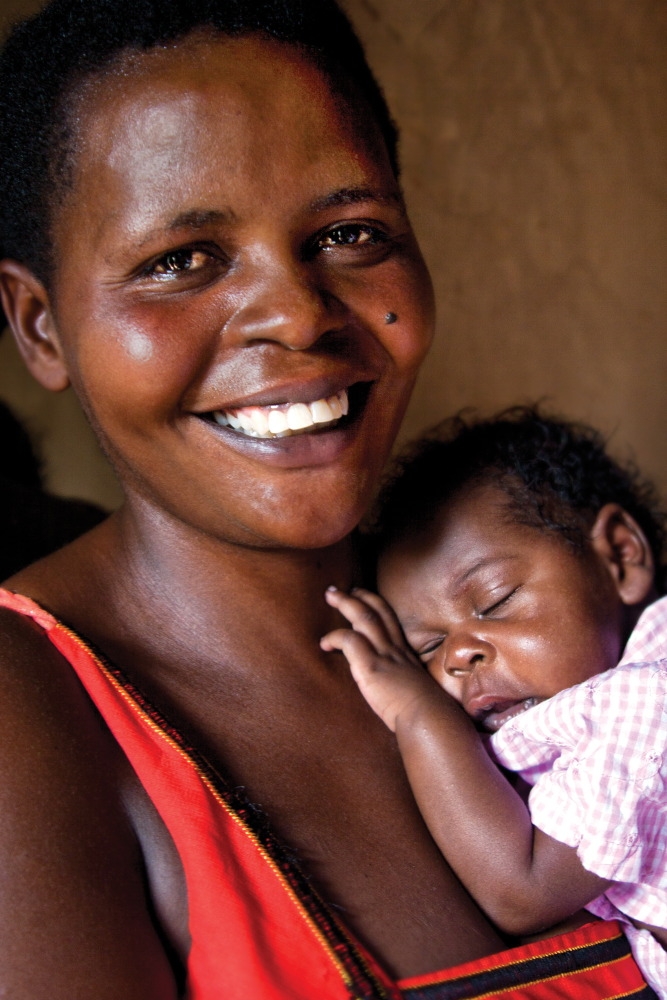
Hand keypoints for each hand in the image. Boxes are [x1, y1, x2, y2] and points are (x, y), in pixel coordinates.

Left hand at [321, 587, 438, 731]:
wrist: (428, 719)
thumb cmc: (424, 713)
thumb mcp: (416, 691)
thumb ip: (404, 684)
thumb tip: (394, 691)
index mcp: (405, 654)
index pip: (391, 619)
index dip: (376, 604)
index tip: (363, 597)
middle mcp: (395, 648)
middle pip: (377, 610)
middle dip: (359, 595)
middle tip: (341, 589)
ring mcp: (384, 654)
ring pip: (364, 616)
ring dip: (346, 602)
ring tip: (330, 595)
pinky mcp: (371, 665)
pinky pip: (349, 639)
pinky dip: (334, 636)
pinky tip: (324, 643)